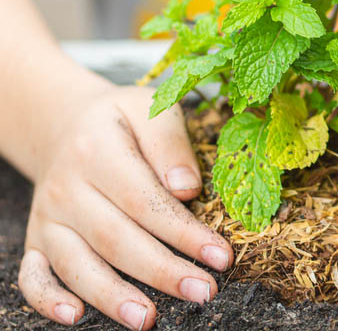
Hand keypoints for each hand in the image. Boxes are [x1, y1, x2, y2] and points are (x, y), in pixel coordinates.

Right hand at [17, 84, 232, 329]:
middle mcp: (66, 188)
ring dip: (112, 296)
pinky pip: (34, 276)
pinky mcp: (36, 240)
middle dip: (162, 271)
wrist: (67, 123)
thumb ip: (171, 144)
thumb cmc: (123, 121)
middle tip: (204, 292)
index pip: (145, 200)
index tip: (221, 256)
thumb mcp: (151, 110)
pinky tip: (76, 317)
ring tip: (148, 319)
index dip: (184, 232)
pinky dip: (48, 300)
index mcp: (97, 151)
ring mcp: (48, 218)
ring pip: (77, 264)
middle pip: (116, 238)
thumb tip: (187, 188)